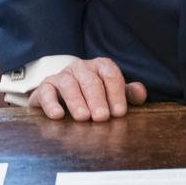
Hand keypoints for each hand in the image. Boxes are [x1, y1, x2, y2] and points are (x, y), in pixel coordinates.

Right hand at [28, 57, 146, 120]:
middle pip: (91, 81)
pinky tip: (58, 115)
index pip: (111, 75)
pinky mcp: (45, 86)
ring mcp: (62, 75)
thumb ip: (128, 93)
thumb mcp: (113, 93)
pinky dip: (51, 103)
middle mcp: (82, 67)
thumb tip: (141, 94)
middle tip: (102, 118)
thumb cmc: (94, 95)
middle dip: (97, 100)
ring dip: (77, 101)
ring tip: (84, 118)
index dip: (116, 94)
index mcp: (101, 66)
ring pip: (69, 85)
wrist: (61, 94)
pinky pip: (46, 92)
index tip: (119, 112)